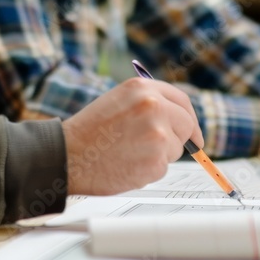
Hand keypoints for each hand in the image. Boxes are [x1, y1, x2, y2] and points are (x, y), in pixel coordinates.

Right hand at [62, 78, 201, 194]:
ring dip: (158, 155)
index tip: (192, 132)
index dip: (189, 117)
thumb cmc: (88, 132)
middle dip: (177, 138)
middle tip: (155, 148)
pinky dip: (147, 170)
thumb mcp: (118, 102)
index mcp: (142, 88)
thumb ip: (148, 104)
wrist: (67, 156)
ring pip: (174, 149)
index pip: (181, 101)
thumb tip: (178, 120)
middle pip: (186, 125)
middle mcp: (153, 107)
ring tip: (126, 152)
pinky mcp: (156, 161)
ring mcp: (157, 134)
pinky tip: (125, 164)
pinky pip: (162, 168)